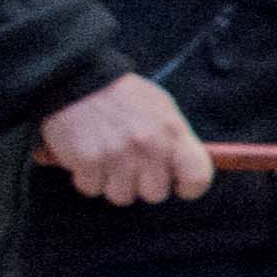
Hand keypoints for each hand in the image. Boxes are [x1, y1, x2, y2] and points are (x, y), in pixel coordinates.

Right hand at [38, 72, 215, 206]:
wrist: (78, 80)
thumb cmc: (122, 96)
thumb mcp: (160, 108)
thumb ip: (175, 139)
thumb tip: (184, 170)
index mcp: (173, 131)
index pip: (198, 176)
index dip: (190, 187)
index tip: (178, 185)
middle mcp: (150, 146)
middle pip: (156, 194)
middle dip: (142, 184)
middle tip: (129, 165)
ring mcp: (118, 155)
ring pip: (122, 197)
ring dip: (111, 183)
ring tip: (106, 158)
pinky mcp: (88, 161)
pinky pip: (91, 189)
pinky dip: (86, 177)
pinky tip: (86, 156)